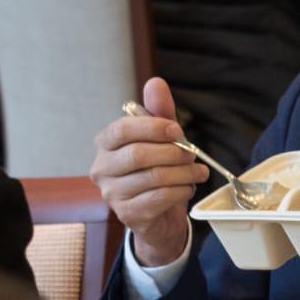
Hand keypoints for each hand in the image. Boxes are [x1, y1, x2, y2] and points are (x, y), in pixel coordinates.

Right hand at [90, 76, 206, 267]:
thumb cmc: (158, 170)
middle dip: (173, 153)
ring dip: (184, 173)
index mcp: (105, 144)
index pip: (122, 129)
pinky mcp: (128, 214)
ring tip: (198, 172)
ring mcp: (111, 194)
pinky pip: (160, 198)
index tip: (177, 130)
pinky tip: (188, 187)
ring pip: (153, 177)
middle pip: (138, 155)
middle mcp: (101, 168)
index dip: (153, 128)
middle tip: (193, 154)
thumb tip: (156, 82)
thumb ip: (159, 112)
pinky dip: (181, 191)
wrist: (160, 216)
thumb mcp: (161, 139)